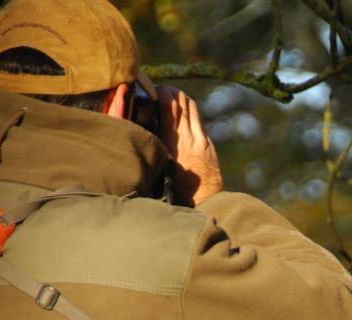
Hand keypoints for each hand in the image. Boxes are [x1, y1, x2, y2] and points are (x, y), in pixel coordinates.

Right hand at [157, 86, 223, 206]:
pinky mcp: (208, 144)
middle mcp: (190, 137)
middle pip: (183, 101)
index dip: (162, 92)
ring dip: (182, 99)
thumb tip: (143, 126)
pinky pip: (197, 122)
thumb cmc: (176, 188)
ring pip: (192, 108)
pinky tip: (181, 118)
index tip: (153, 87)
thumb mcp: (161, 164)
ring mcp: (202, 139)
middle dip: (171, 92)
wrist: (205, 200)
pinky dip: (189, 114)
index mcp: (175, 141)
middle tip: (161, 89)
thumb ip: (155, 144)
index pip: (170, 106)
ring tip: (171, 97)